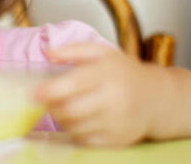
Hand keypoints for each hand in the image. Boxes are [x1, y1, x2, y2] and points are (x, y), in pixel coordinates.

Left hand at [36, 43, 154, 146]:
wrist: (156, 97)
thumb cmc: (122, 72)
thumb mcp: (100, 52)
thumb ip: (72, 50)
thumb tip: (47, 52)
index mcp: (107, 73)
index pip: (75, 84)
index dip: (51, 90)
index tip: (33, 93)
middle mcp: (114, 99)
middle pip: (71, 110)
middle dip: (52, 106)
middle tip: (47, 100)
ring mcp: (116, 122)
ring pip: (75, 127)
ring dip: (62, 118)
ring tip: (64, 106)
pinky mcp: (117, 140)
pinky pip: (85, 140)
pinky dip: (74, 130)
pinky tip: (78, 119)